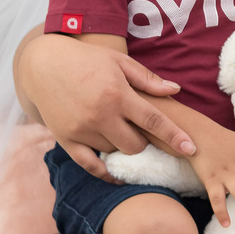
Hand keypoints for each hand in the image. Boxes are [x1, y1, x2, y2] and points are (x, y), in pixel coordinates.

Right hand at [16, 33, 193, 180]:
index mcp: (117, 94)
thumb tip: (176, 90)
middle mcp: (100, 115)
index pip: (154, 120)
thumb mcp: (119, 61)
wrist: (43, 65)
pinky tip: (116, 173)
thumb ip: (148, 79)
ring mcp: (81, 130)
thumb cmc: (87, 60)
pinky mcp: (65, 139)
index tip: (192, 148)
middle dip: (145, 141)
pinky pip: (90, 166)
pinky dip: (105, 172)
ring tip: (119, 130)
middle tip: (141, 130)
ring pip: (115, 153)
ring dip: (122, 146)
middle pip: (136, 145)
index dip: (175, 136)